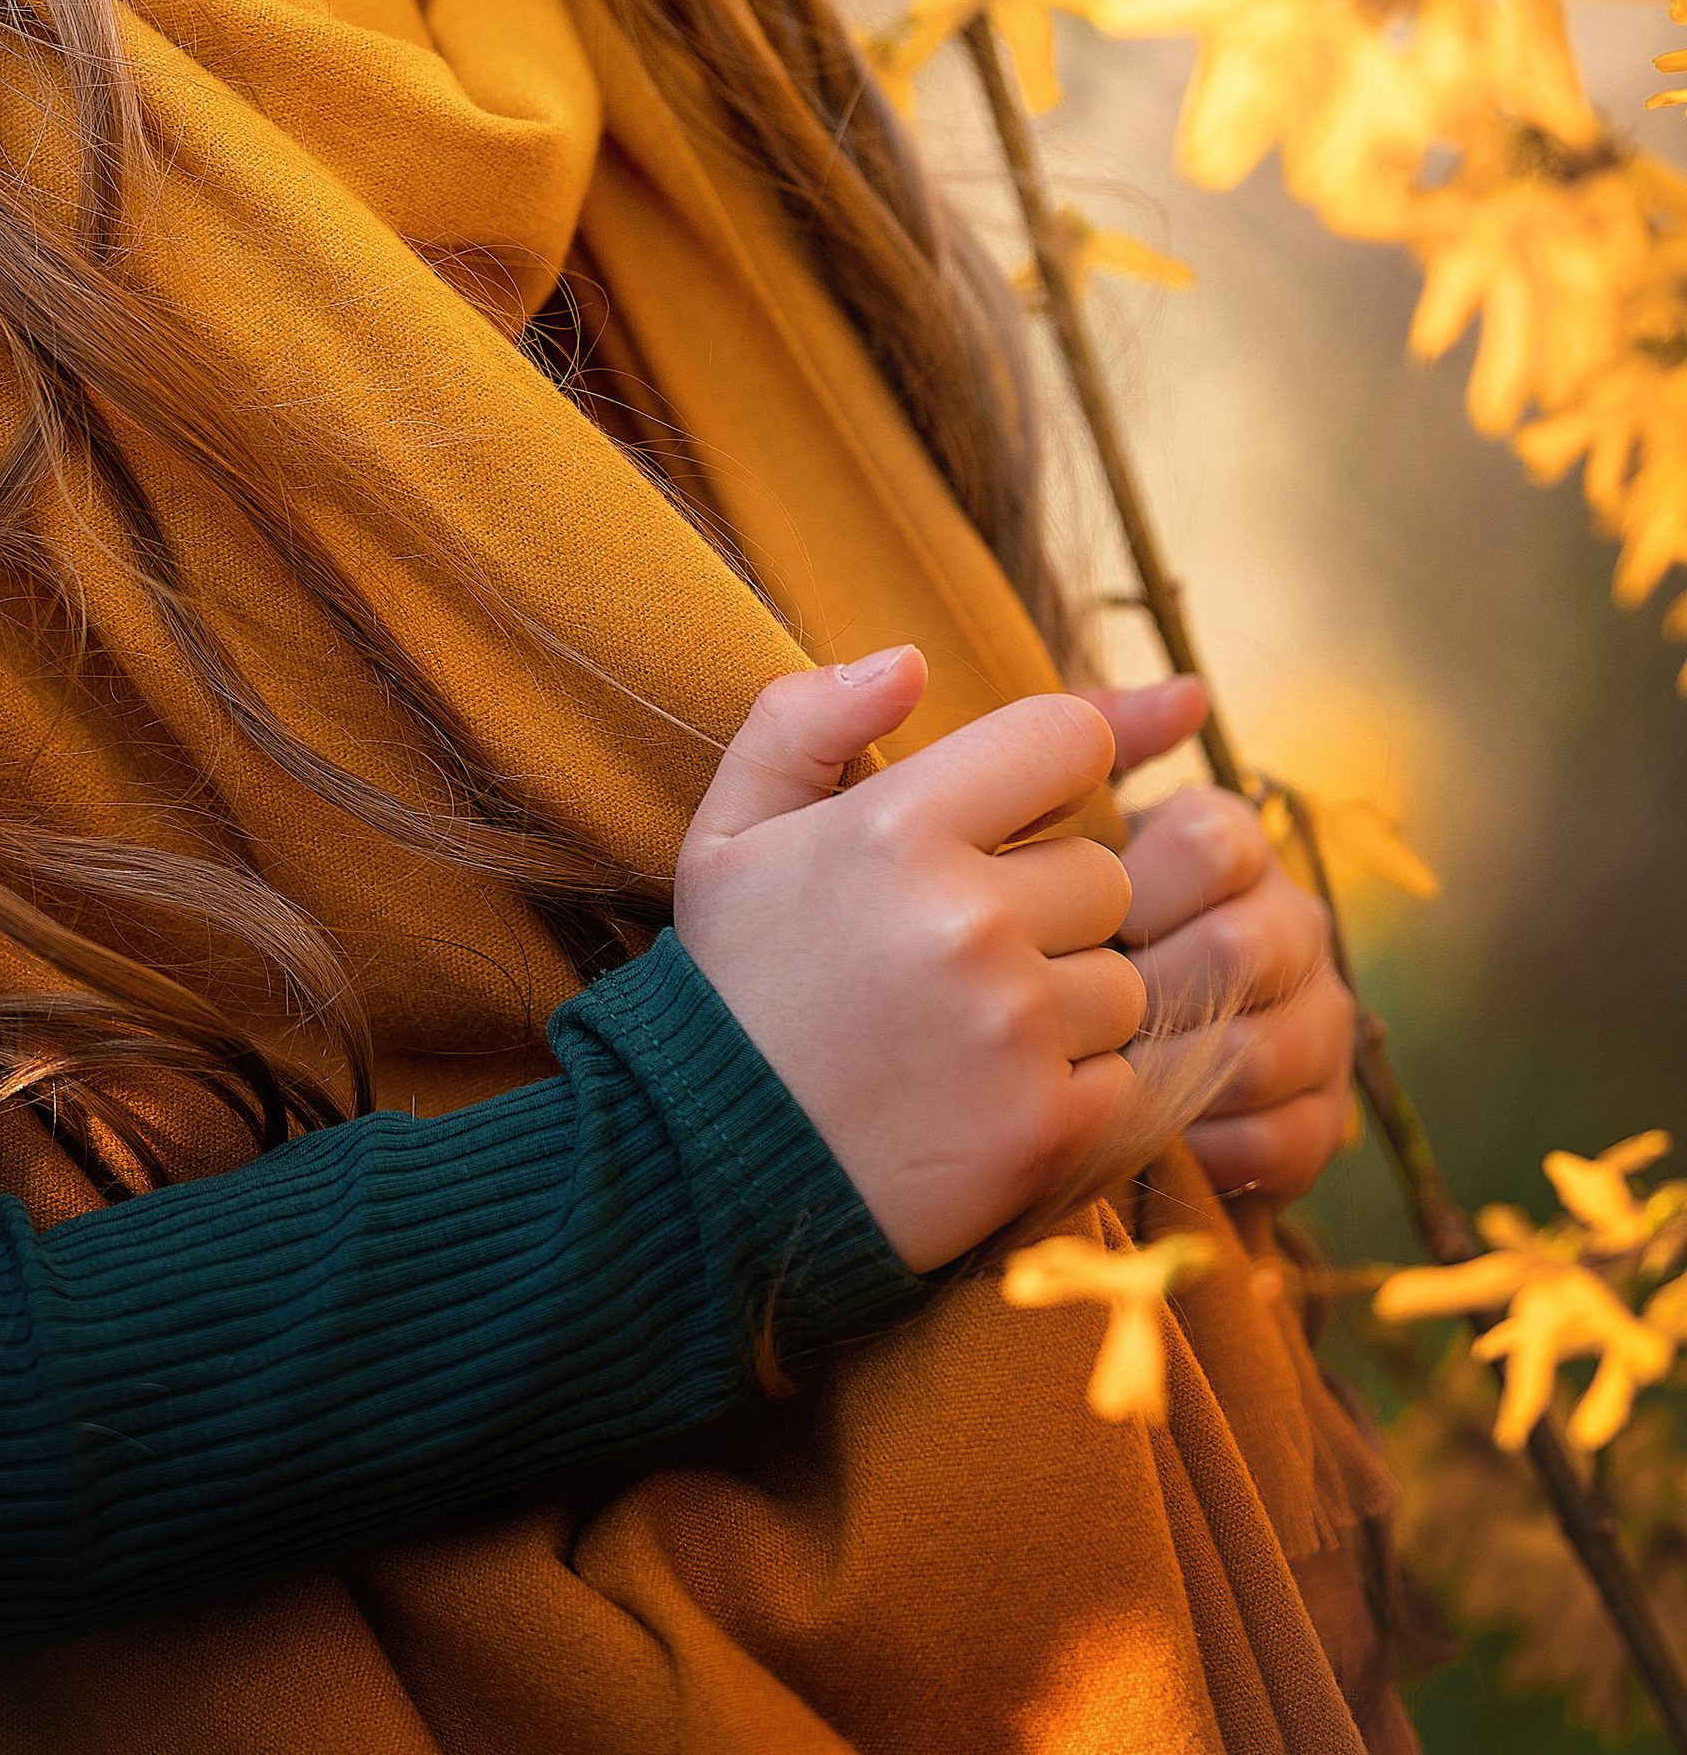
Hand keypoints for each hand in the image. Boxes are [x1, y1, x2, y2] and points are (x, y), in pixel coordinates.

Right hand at [672, 648, 1143, 1272]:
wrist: (705, 1177)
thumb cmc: (731, 988)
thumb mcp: (728, 832)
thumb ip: (804, 718)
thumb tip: (910, 659)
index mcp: (896, 827)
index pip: (1068, 738)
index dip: (1051, 768)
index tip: (1012, 815)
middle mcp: (968, 920)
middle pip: (1107, 869)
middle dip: (1054, 901)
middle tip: (966, 946)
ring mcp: (1016, 1029)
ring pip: (1126, 978)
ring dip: (1072, 998)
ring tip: (975, 1028)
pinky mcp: (1049, 1128)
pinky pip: (1129, 1074)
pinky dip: (1078, 1085)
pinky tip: (992, 1093)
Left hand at [1082, 675, 1354, 1209]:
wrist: (1046, 1053)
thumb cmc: (1031, 917)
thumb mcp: (1033, 822)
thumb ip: (1081, 740)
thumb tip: (1189, 694)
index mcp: (1227, 841)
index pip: (1212, 839)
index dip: (1133, 885)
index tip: (1065, 918)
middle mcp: (1292, 923)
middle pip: (1242, 944)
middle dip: (1144, 986)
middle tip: (1068, 1013)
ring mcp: (1319, 1023)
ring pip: (1269, 1046)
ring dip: (1170, 1072)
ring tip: (1096, 1081)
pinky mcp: (1320, 1122)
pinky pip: (1286, 1141)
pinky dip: (1208, 1147)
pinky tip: (1142, 1142)